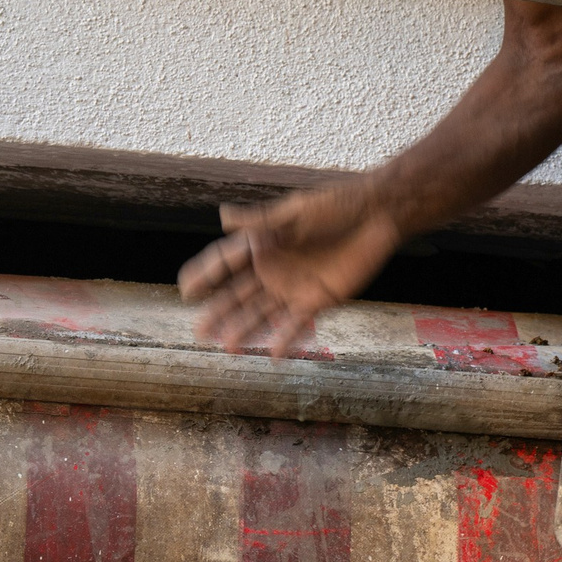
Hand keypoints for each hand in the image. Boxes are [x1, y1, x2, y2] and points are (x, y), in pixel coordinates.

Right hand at [177, 178, 401, 355]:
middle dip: (218, 311)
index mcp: (265, 242)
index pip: (227, 261)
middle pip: (240, 293)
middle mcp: (274, 267)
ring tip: (225, 347)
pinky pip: (297, 324)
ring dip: (244, 329)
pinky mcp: (317, 299)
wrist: (376, 217)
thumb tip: (221, 216)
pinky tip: (271, 355)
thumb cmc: (336, 206)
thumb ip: (260, 220)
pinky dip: (285, 340)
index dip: (206, 274)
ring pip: (262, 312)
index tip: (184, 289)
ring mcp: (294, 286)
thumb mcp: (296, 211)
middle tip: (198, 331)